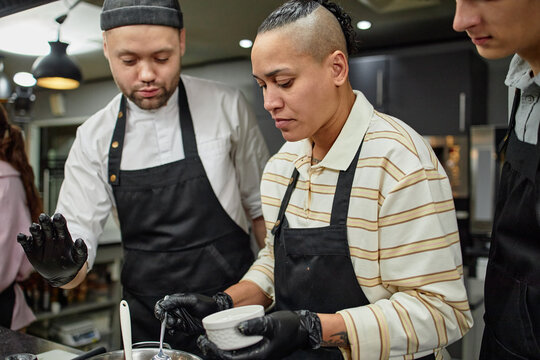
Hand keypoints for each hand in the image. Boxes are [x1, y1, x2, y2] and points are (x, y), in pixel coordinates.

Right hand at [17, 213, 87, 286]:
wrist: (60, 275)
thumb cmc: (71, 264)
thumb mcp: (79, 259)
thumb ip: (81, 250)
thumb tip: (80, 240)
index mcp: (63, 236)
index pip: (60, 226)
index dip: (59, 221)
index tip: (58, 216)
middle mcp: (51, 236)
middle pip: (48, 227)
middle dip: (45, 222)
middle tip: (43, 217)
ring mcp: (40, 242)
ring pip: (37, 233)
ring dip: (35, 229)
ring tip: (34, 227)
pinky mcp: (31, 249)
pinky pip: (26, 243)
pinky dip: (23, 240)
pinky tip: (21, 237)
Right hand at [154, 292, 232, 335]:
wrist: (215, 315)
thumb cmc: (205, 304)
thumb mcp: (191, 300)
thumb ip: (176, 301)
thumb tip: (163, 303)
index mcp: (177, 300)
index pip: (163, 304)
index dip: (159, 309)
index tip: (161, 314)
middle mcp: (177, 309)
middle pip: (163, 315)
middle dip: (165, 318)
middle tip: (172, 320)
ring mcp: (179, 318)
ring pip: (167, 323)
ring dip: (170, 324)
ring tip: (179, 322)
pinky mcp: (182, 327)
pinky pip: (173, 330)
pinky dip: (173, 330)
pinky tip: (178, 327)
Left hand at [197, 310, 321, 359]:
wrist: (302, 330)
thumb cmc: (289, 328)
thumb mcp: (272, 324)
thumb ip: (255, 326)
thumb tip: (238, 328)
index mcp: (258, 356)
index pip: (230, 359)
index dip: (214, 352)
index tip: (204, 342)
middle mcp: (256, 358)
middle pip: (230, 359)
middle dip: (214, 352)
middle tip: (202, 341)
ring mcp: (256, 354)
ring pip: (234, 356)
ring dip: (220, 350)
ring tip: (209, 340)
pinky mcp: (257, 350)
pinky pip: (240, 351)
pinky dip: (230, 346)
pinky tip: (224, 337)